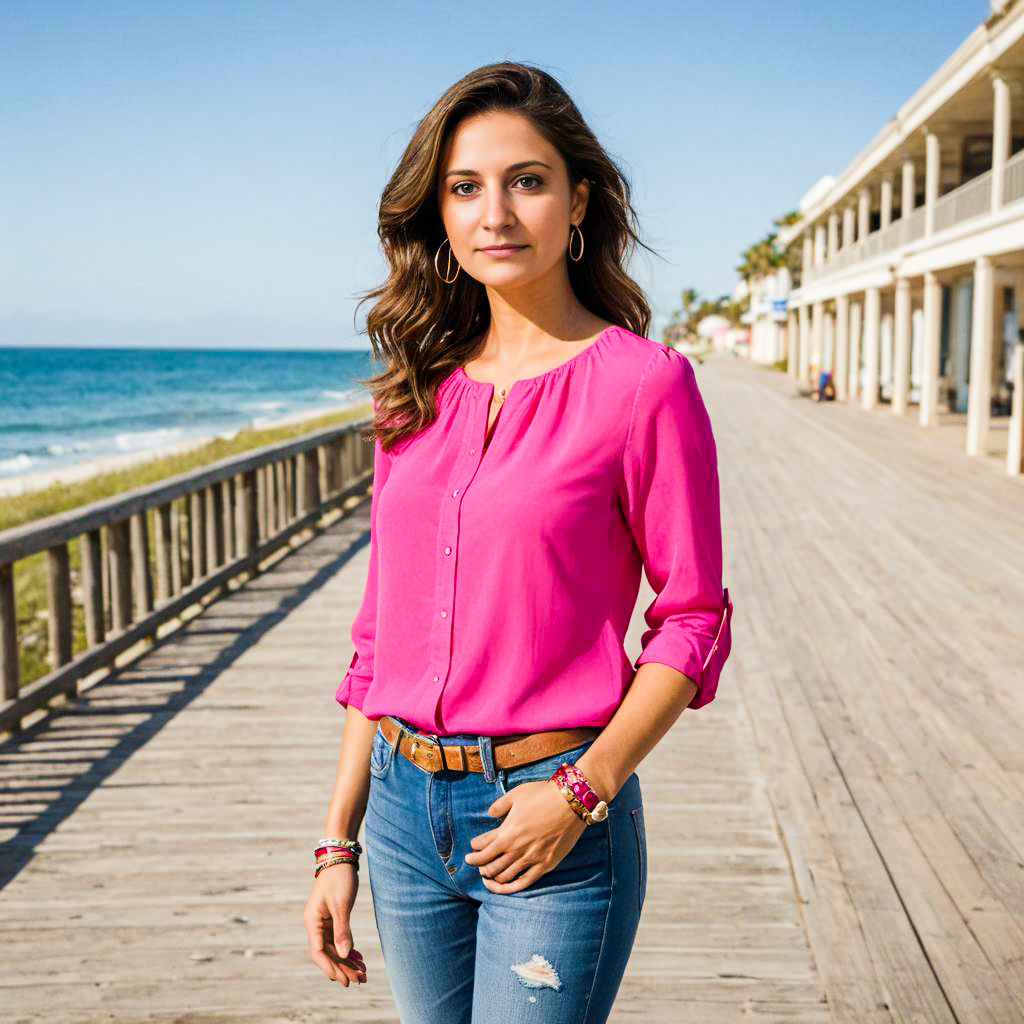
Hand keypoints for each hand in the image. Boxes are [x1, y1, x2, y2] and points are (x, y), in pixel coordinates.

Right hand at [303, 864, 367, 985]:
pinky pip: (338, 939)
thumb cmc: (339, 878)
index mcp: (312, 921)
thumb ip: (342, 930)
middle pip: (328, 953)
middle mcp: (315, 924)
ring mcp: (323, 921)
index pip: (319, 952)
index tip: (344, 980)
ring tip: (363, 973)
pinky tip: (359, 959)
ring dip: (347, 961)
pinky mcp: (331, 918)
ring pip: (334, 948)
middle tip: (360, 980)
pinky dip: (348, 949)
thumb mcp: (342, 904)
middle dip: (343, 968)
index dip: (331, 968)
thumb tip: (345, 955)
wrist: (340, 857)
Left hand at [465, 778, 586, 892]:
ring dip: (492, 877)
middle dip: (480, 865)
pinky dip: (510, 887)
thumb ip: (500, 805)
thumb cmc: (543, 795)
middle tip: (477, 863)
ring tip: (488, 875)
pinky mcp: (546, 865)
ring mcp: (531, 859)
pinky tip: (504, 886)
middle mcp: (516, 849)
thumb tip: (490, 813)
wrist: (571, 802)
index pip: (483, 848)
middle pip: (490, 865)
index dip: (474, 849)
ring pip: (504, 876)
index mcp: (507, 832)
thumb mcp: (517, 794)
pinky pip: (524, 883)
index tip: (472, 848)